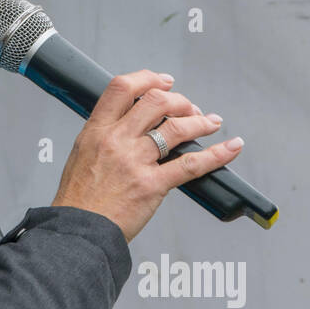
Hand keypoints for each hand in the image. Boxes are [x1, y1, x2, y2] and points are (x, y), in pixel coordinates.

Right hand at [51, 69, 242, 243]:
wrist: (78, 230)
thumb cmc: (78, 199)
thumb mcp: (80, 155)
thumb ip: (103, 137)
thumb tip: (127, 124)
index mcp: (96, 130)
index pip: (122, 88)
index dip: (148, 78)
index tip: (164, 81)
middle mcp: (116, 140)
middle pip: (156, 101)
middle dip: (180, 101)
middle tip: (189, 108)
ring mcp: (135, 161)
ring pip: (176, 128)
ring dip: (200, 121)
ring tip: (210, 123)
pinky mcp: (152, 185)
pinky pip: (191, 165)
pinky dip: (217, 154)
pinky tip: (231, 147)